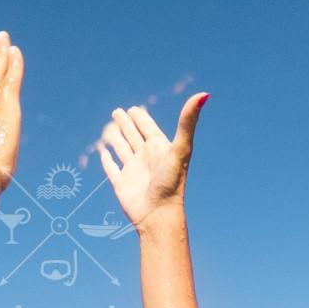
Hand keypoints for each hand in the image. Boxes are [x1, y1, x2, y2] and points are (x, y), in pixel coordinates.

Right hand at [97, 94, 207, 230]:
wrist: (159, 214)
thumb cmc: (172, 182)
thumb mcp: (180, 148)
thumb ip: (188, 121)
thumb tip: (205, 93)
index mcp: (159, 148)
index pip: (148, 128)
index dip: (141, 118)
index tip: (134, 108)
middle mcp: (146, 158)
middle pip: (134, 136)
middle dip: (126, 124)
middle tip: (118, 111)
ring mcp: (133, 171)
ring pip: (122, 149)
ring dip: (115, 138)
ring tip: (109, 128)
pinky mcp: (121, 184)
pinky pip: (112, 169)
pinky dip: (107, 160)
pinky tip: (103, 153)